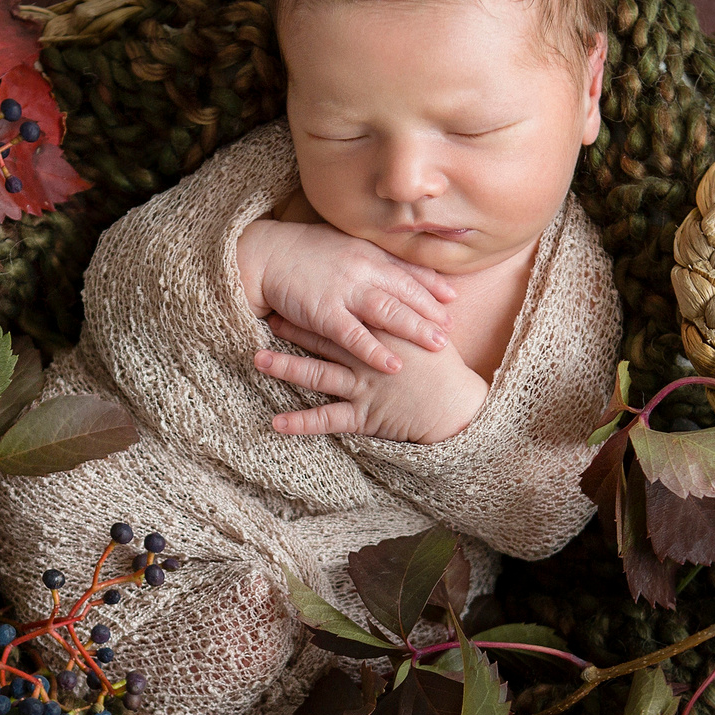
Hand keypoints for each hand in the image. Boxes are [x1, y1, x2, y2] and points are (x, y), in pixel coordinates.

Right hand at [237, 218, 456, 375]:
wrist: (264, 253)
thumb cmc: (302, 251)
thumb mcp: (342, 245)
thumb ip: (369, 256)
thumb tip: (393, 264)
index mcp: (367, 253)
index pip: (407, 270)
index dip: (431, 284)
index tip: (453, 297)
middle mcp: (362, 270)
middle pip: (405, 292)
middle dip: (431, 311)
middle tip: (452, 329)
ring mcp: (344, 291)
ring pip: (388, 312)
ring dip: (415, 329)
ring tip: (438, 346)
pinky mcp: (324, 313)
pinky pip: (355, 336)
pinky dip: (375, 351)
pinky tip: (394, 366)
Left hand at [254, 313, 489, 442]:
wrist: (456, 408)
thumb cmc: (444, 371)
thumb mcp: (430, 331)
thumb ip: (410, 312)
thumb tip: (401, 294)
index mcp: (385, 332)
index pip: (347, 312)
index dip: (321, 301)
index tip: (298, 290)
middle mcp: (369, 357)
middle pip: (325, 338)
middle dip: (295, 326)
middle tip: (269, 315)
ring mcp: (364, 386)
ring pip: (318, 374)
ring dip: (286, 367)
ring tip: (257, 359)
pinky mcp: (363, 415)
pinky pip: (327, 420)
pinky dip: (301, 422)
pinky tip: (275, 423)